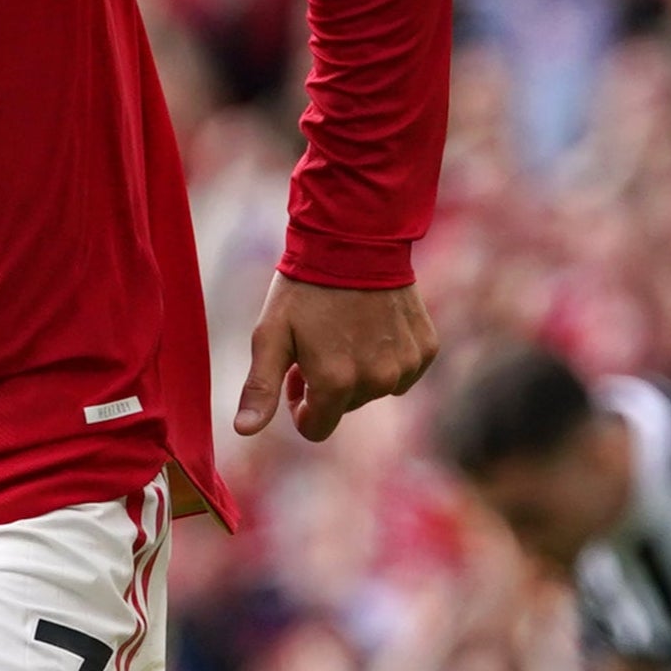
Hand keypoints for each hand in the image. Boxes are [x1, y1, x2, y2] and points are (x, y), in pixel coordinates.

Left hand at [234, 276, 436, 442]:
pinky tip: (375, 324)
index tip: (295, 375)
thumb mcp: (271, 334)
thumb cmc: (306, 287)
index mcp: (335, 382)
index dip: (300, 406)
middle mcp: (376, 380)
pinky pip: (404, 370)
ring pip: (376, 389)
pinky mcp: (426, 348)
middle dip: (329, 384)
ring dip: (360, 370)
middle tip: (319, 342)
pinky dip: (388, 355)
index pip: (316, 428)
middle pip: (346, 407)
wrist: (357, 239)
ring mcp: (405, 365)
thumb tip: (244, 431)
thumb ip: (260, 386)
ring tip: (345, 329)